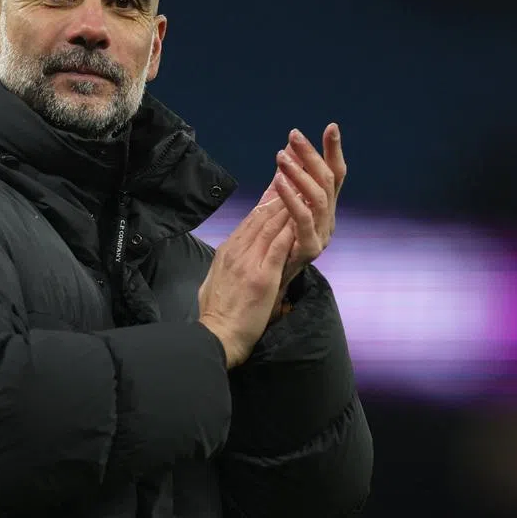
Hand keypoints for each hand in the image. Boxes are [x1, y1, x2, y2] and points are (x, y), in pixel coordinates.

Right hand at [198, 199, 297, 368]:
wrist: (217, 335)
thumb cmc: (216, 314)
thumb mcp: (214, 280)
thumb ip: (225, 264)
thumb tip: (229, 255)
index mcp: (227, 252)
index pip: (249, 221)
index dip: (266, 204)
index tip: (279, 191)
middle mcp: (237, 252)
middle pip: (260, 218)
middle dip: (279, 197)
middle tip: (294, 181)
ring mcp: (249, 263)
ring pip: (270, 227)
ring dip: (287, 207)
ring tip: (302, 191)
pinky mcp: (262, 276)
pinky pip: (278, 247)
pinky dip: (290, 230)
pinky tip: (301, 218)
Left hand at [259, 124, 346, 297]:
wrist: (264, 287)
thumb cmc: (272, 246)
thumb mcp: (278, 210)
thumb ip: (284, 185)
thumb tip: (285, 155)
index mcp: (323, 209)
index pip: (334, 174)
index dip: (333, 151)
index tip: (330, 127)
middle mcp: (328, 219)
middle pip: (328, 181)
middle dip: (312, 155)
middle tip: (294, 135)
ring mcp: (323, 234)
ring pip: (319, 197)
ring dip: (300, 173)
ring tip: (281, 157)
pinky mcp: (311, 249)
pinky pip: (304, 219)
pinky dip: (293, 198)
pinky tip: (280, 183)